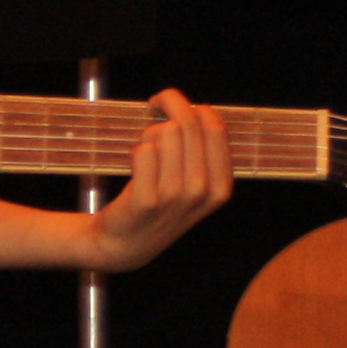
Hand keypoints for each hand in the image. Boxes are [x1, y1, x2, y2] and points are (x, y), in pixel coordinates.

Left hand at [81, 91, 232, 272]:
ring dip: (149, 135)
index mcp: (221, 185)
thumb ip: (200, 152)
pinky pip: (143, 151)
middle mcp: (203, 190)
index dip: (191, 106)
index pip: (215, 127)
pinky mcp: (146, 199)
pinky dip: (136, 151)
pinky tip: (135, 166)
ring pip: (163, 133)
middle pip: (187, 124)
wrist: (125, 244)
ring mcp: (175, 196)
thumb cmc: (159, 206)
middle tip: (153, 106)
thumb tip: (194, 108)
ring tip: (145, 153)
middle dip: (167, 107)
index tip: (173, 103)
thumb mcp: (193, 186)